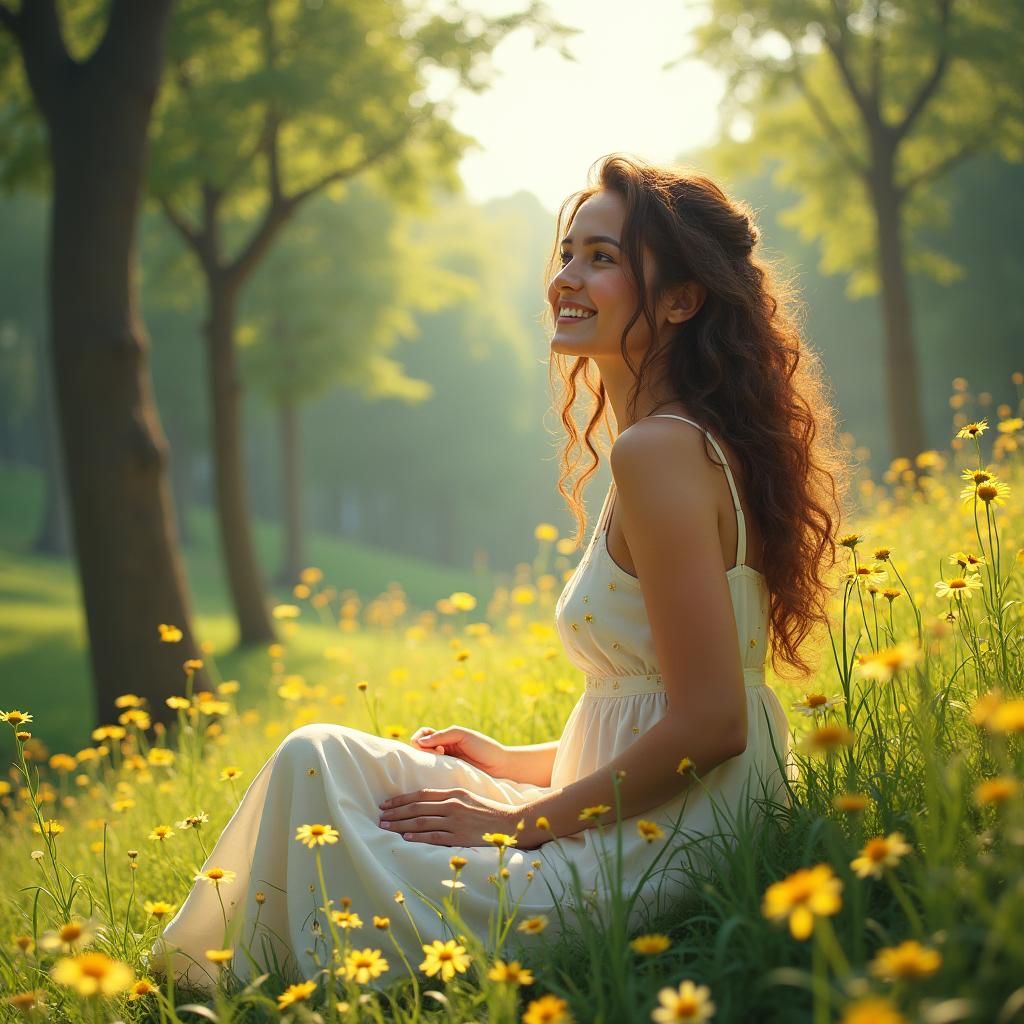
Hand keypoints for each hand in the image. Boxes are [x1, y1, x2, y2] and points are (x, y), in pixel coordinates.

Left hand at [377, 787, 525, 847]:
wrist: (509, 822)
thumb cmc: (488, 810)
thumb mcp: (468, 796)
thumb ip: (449, 798)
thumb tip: (427, 802)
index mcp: (454, 793)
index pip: (421, 795)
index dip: (401, 799)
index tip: (387, 803)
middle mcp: (452, 805)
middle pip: (417, 809)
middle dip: (396, 812)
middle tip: (379, 816)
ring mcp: (455, 822)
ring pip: (421, 822)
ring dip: (401, 825)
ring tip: (386, 827)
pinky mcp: (459, 837)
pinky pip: (434, 837)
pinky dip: (418, 837)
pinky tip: (405, 838)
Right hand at [409, 724, 508, 777]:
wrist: (501, 766)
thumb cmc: (484, 747)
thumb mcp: (463, 735)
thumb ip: (442, 735)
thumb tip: (418, 742)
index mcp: (445, 738)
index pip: (423, 735)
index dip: (421, 739)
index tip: (434, 746)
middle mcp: (442, 750)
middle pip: (419, 749)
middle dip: (423, 751)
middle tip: (439, 754)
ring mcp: (445, 764)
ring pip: (424, 762)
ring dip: (427, 761)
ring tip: (442, 762)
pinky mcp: (448, 777)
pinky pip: (433, 775)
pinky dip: (431, 773)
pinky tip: (441, 772)